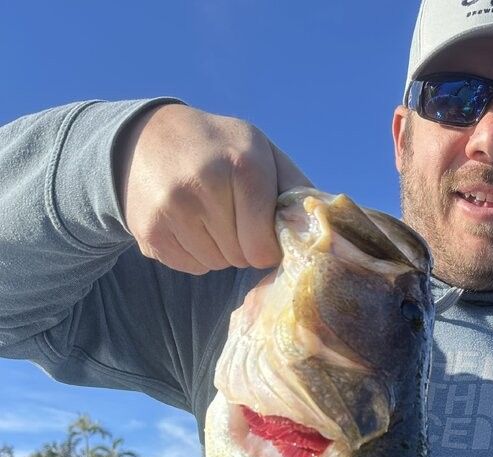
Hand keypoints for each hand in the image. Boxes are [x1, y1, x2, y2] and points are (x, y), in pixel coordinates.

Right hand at [113, 103, 310, 274]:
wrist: (147, 136)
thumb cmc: (221, 149)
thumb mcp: (262, 153)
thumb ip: (297, 190)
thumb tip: (328, 230)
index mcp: (244, 167)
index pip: (264, 248)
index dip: (267, 244)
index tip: (261, 227)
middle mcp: (204, 186)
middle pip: (240, 258)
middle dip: (243, 245)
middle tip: (232, 216)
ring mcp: (172, 210)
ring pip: (215, 264)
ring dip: (219, 250)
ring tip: (209, 215)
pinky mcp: (148, 231)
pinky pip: (190, 267)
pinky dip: (195, 253)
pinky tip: (188, 222)